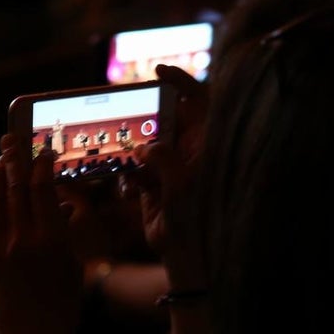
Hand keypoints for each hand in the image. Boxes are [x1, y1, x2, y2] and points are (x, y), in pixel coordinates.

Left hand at [0, 134, 82, 333]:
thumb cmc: (64, 308)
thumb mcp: (74, 266)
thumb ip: (64, 233)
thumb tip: (56, 206)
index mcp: (52, 242)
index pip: (42, 191)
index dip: (41, 165)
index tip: (43, 150)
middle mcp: (24, 241)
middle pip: (16, 189)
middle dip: (14, 160)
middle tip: (12, 139)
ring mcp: (3, 249)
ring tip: (0, 158)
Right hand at [122, 66, 206, 288]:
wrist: (190, 261)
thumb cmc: (200, 224)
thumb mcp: (183, 187)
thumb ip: (165, 160)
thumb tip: (146, 148)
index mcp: (207, 146)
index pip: (200, 103)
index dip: (182, 82)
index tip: (159, 71)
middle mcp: (190, 153)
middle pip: (167, 120)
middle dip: (145, 119)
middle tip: (125, 119)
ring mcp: (171, 169)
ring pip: (146, 145)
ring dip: (132, 154)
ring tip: (126, 163)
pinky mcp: (154, 186)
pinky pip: (135, 171)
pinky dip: (128, 179)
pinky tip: (131, 192)